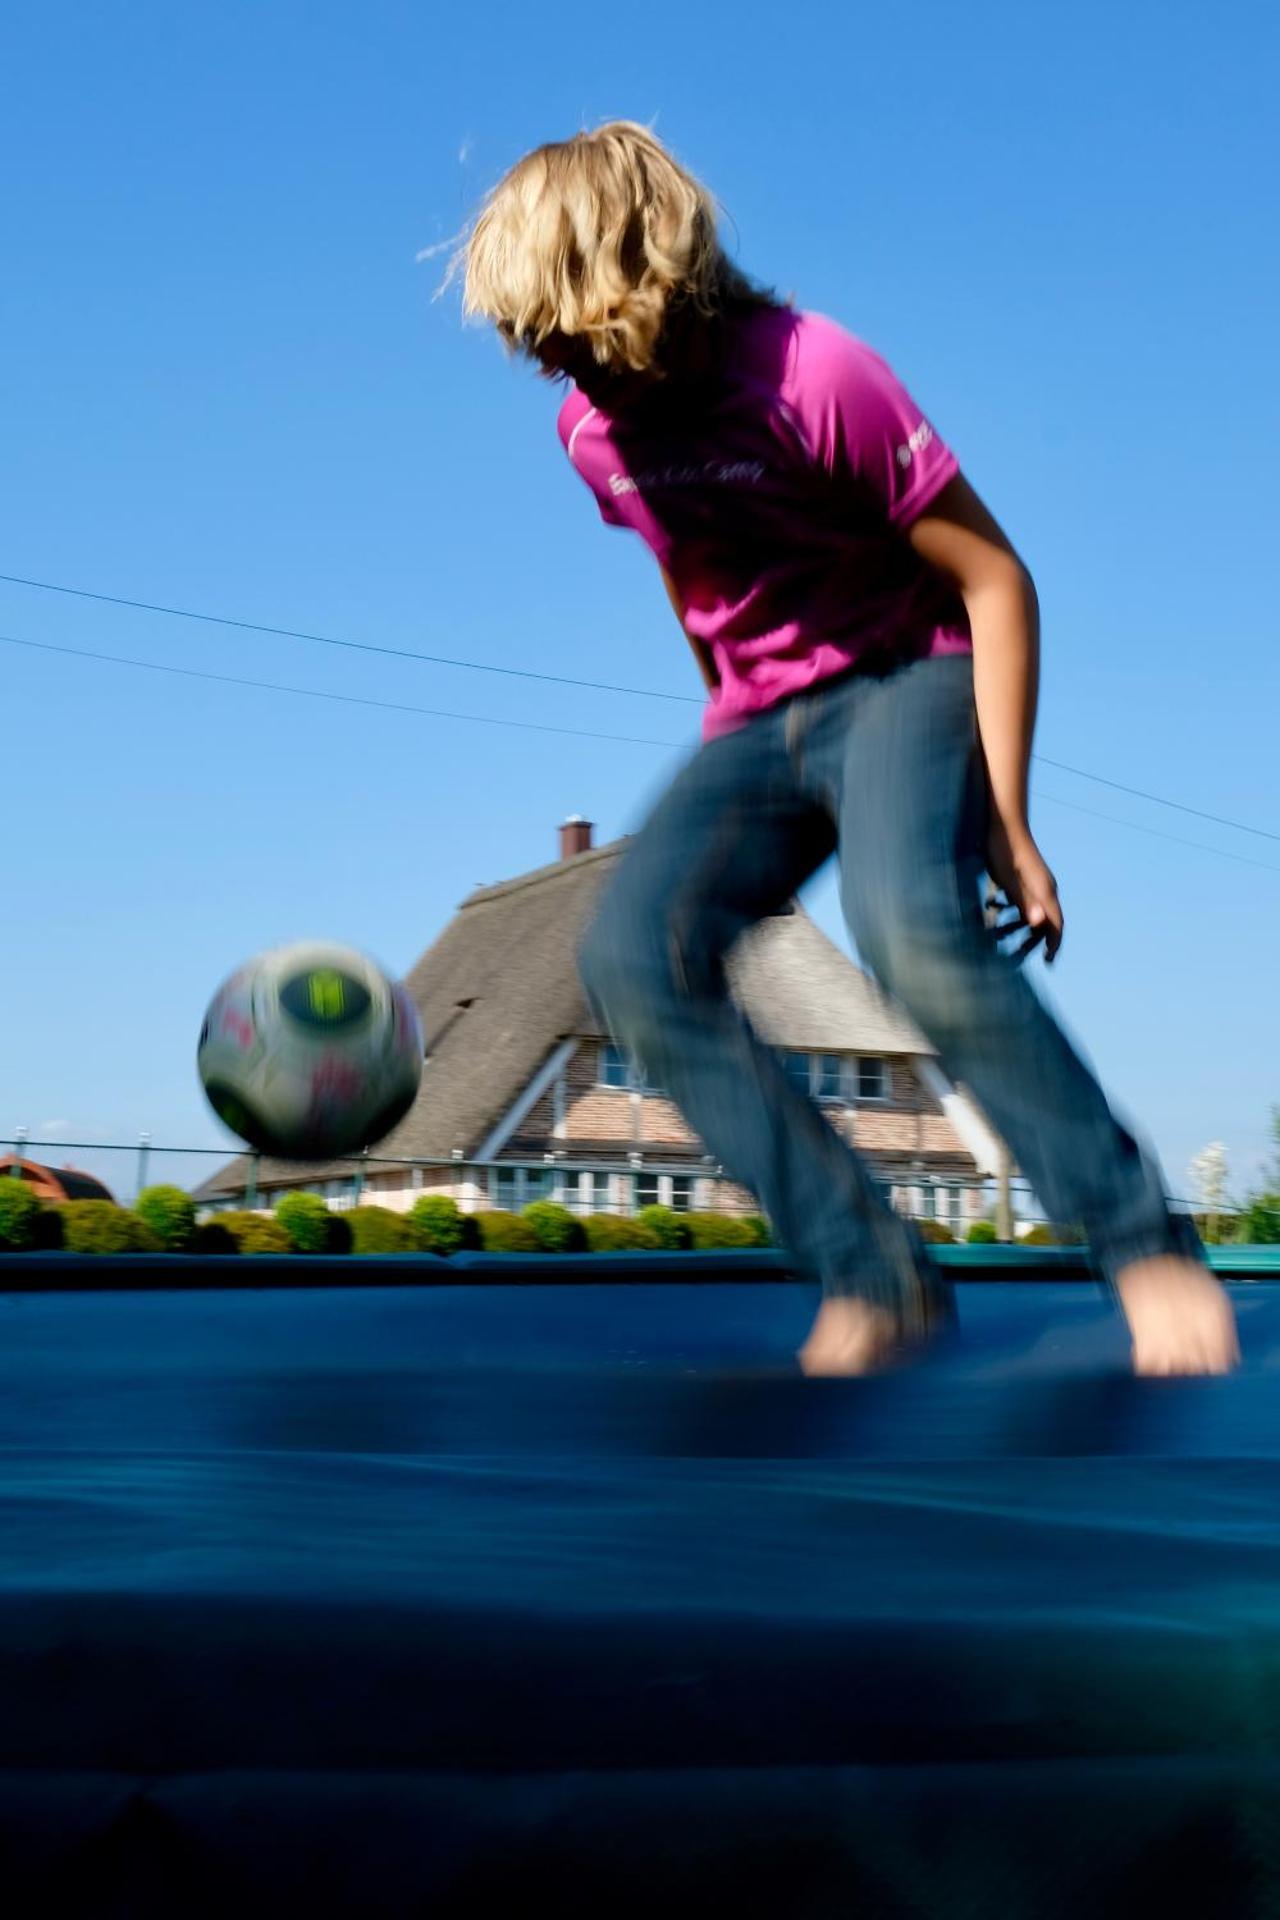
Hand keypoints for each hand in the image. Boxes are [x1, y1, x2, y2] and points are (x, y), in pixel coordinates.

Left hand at [985, 820, 1063, 963]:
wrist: (1004, 820)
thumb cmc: (1003, 849)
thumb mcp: (1008, 878)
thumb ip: (1025, 901)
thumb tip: (1039, 924)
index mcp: (1044, 890)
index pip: (1056, 924)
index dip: (1053, 945)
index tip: (1048, 963)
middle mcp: (1046, 887)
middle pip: (1047, 921)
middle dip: (1034, 941)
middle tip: (1017, 957)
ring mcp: (1037, 882)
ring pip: (1035, 912)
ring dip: (1020, 927)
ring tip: (1000, 937)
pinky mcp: (1026, 877)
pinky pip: (1026, 902)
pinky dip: (1014, 913)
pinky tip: (997, 913)